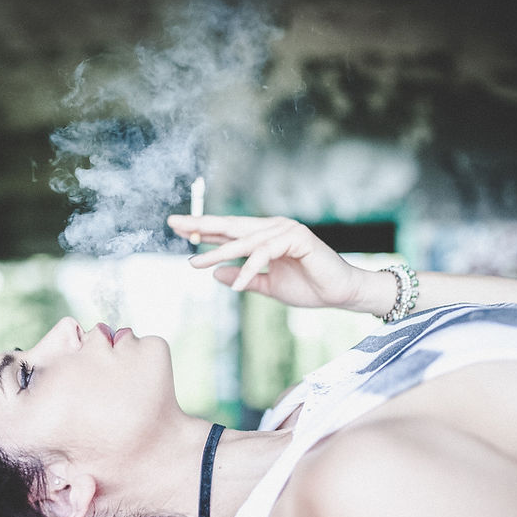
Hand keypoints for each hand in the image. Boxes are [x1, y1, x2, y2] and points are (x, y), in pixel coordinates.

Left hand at [167, 214, 366, 308]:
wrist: (341, 293)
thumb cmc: (309, 288)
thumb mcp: (268, 286)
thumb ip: (244, 278)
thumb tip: (215, 275)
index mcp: (265, 235)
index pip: (229, 230)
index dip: (203, 229)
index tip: (178, 229)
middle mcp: (273, 227)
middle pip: (230, 225)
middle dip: (201, 225)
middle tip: (174, 224)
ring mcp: (285, 230)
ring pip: (244, 241)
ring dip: (218, 253)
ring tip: (196, 264)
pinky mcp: (297, 238)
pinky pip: (265, 253)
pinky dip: (248, 269)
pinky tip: (235, 285)